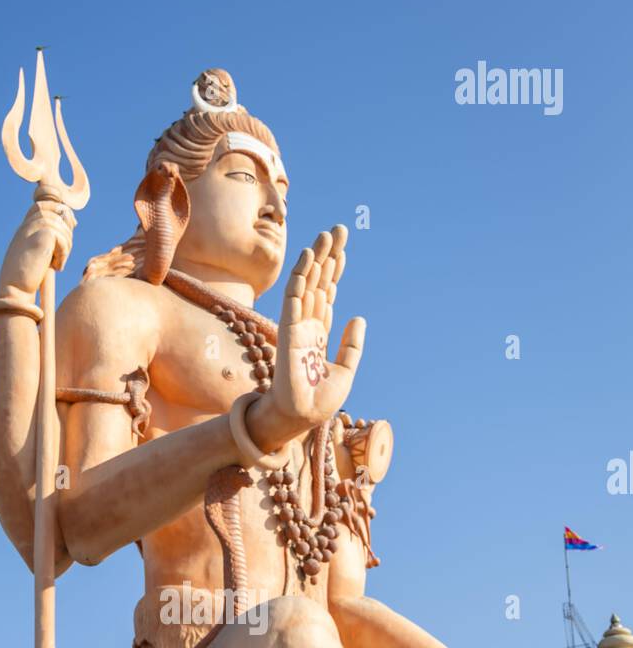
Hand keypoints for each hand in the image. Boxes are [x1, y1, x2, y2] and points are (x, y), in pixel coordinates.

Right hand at [0, 200, 73, 299]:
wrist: (15, 291)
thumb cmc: (27, 279)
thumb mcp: (39, 253)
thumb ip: (51, 237)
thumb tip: (73, 222)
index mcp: (24, 228)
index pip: (43, 205)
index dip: (59, 211)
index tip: (71, 226)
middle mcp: (27, 225)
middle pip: (57, 211)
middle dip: (68, 228)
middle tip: (64, 252)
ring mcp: (32, 229)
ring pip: (62, 226)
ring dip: (66, 246)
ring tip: (58, 263)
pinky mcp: (41, 236)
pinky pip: (63, 238)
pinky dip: (64, 254)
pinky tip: (57, 267)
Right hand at [248, 225, 365, 446]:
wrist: (302, 417)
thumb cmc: (320, 400)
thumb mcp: (346, 371)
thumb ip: (351, 345)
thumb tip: (359, 318)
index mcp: (319, 334)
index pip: (326, 294)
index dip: (334, 271)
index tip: (342, 250)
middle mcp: (307, 326)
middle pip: (317, 282)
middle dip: (327, 256)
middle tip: (338, 230)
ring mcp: (297, 327)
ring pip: (306, 284)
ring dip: (315, 259)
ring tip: (326, 235)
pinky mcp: (288, 332)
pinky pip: (293, 299)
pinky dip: (300, 278)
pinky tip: (308, 258)